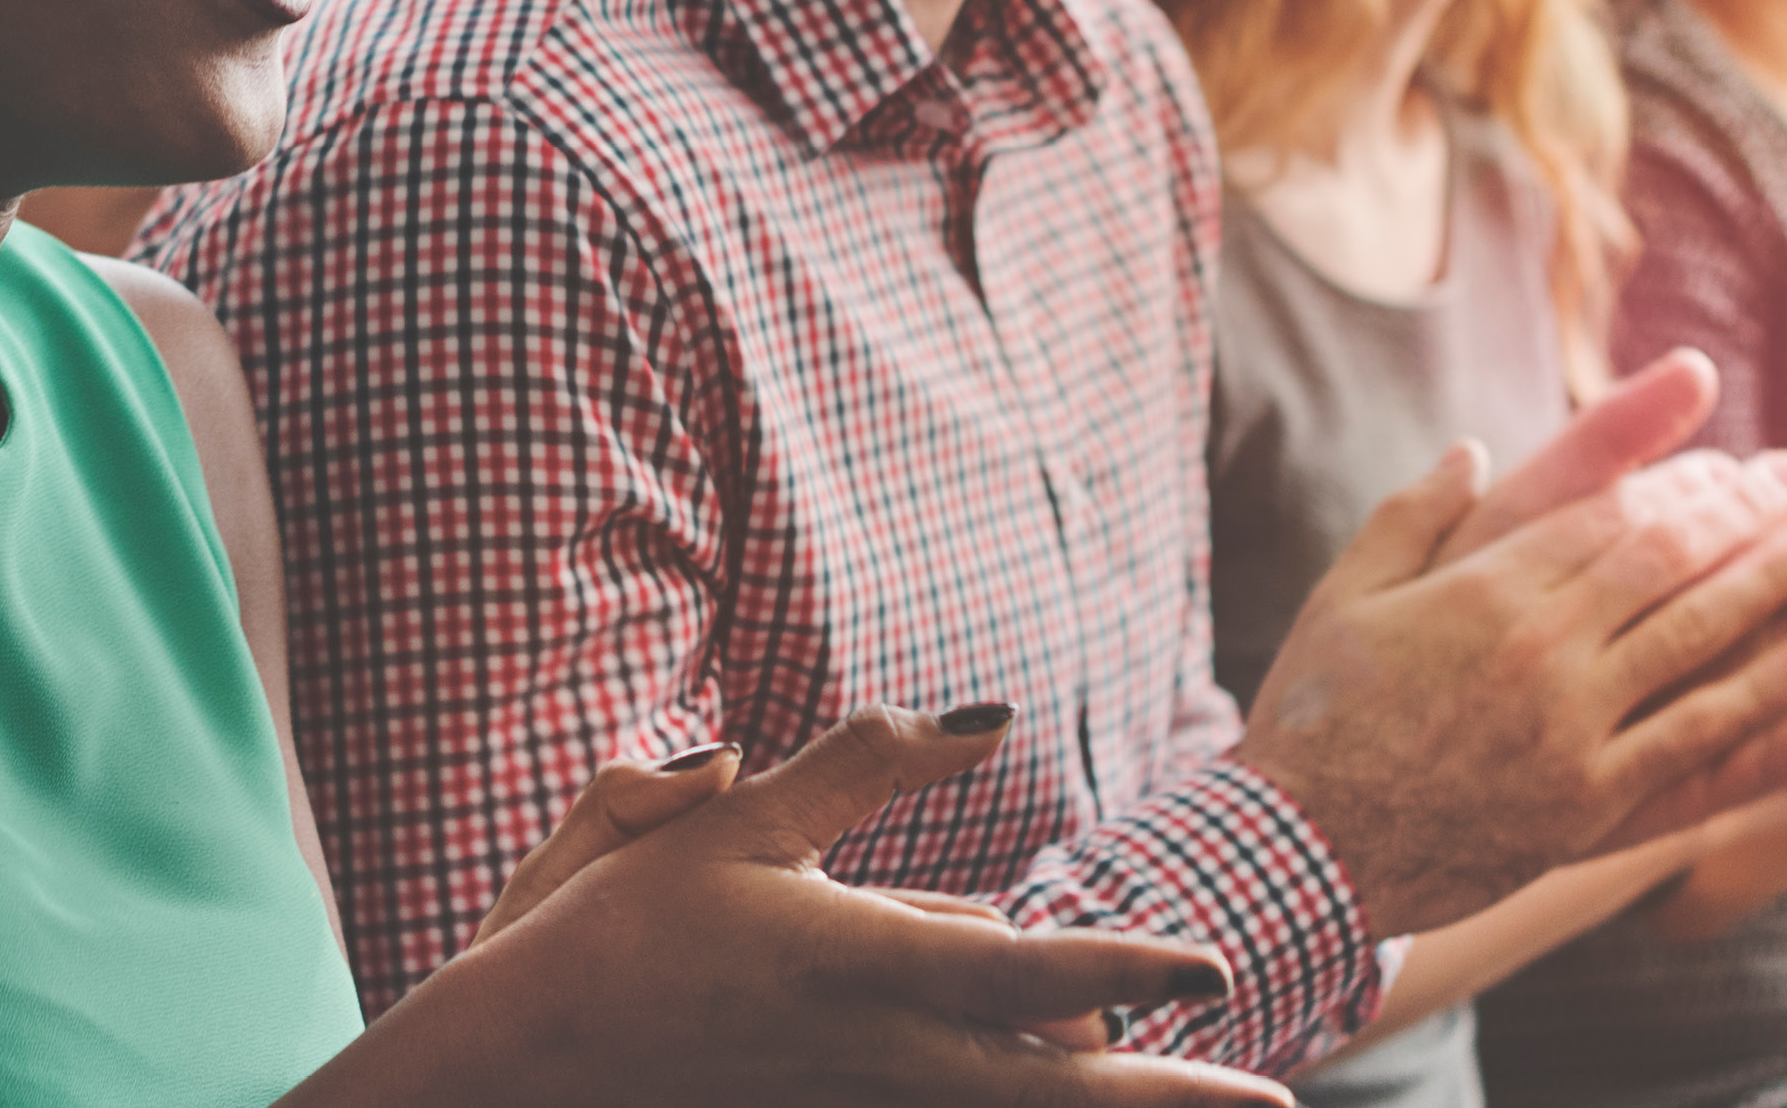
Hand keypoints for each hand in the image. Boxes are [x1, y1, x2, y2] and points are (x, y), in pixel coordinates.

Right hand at [324, 707, 1294, 1107]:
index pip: (1033, 972)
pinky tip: (1052, 1075)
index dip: (1136, 971)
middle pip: (1055, 1089)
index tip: (1220, 968)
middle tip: (1269, 1103)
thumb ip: (868, 765)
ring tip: (1194, 1100)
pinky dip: (1012, 1097)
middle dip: (1165, 1100)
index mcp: (861, 966)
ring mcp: (856, 1099)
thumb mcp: (733, 822)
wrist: (518, 1065)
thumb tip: (990, 716)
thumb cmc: (615, 930)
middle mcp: (878, 1051)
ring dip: (1100, 1104)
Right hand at [1236, 352, 1786, 937]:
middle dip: (1751, 516)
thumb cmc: (1315, 719)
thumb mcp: (1344, 597)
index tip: (1737, 465)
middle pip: (1671, 563)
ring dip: (1779, 584)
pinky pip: (1699, 742)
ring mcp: (1570, 728)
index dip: (1684, 486)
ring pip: (1701, 640)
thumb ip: (1411, 519)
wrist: (1301, 852)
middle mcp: (1539, 650)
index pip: (1609, 516)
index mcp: (1483, 591)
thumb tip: (1472, 453)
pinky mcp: (1588, 804)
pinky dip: (1771, 699)